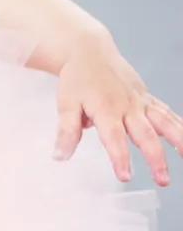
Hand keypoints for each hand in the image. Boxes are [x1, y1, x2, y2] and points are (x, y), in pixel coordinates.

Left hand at [55, 33, 182, 186]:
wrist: (90, 51)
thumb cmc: (77, 79)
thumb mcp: (65, 105)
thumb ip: (66, 133)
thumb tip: (59, 157)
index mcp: (106, 109)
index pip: (115, 139)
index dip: (120, 158)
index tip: (125, 176)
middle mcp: (128, 106)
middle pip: (146, 135)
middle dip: (156, 158)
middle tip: (162, 180)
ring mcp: (140, 102)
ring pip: (164, 122)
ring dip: (178, 140)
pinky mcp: (147, 99)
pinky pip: (167, 113)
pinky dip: (179, 126)